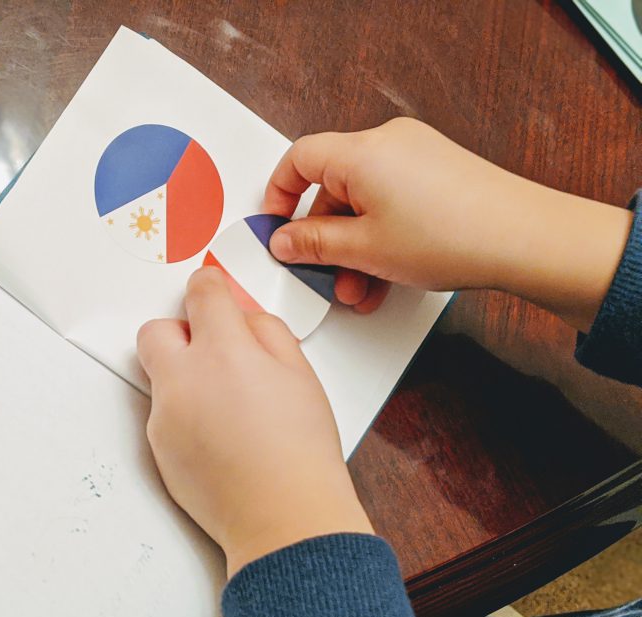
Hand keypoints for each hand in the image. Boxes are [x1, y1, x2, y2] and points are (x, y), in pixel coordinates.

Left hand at [137, 267, 372, 577]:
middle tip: (209, 349)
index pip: (202, 294)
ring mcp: (164, 416)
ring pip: (160, 378)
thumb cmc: (300, 454)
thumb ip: (268, 333)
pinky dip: (184, 416)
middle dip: (179, 331)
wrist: (283, 518)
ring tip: (228, 408)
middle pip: (156, 331)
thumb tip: (244, 318)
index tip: (211, 289)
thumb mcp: (301, 375)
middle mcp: (183, 379)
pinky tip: (219, 438)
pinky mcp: (157, 449)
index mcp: (223, 351)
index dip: (209, 286)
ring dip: (185, 378)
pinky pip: (163, 416)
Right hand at [264, 117, 633, 330]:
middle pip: (332, 186)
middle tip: (321, 272)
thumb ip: (313, 244)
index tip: (275, 227)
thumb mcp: (364, 250)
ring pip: (362, 202)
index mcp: (362, 152)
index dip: (278, 194)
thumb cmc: (453, 236)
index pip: (299, 159)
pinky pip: (391, 202)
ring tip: (360, 288)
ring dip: (353, 248)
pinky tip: (384, 275)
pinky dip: (380, 236)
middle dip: (324, 237)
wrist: (525, 239)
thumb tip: (285, 240)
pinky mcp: (437, 173)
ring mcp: (417, 156)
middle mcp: (388, 144)